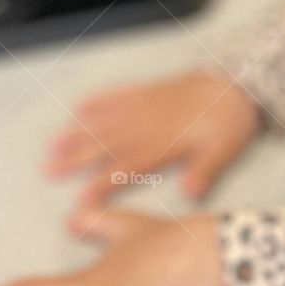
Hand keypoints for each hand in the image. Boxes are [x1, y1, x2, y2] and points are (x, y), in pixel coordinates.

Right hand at [45, 67, 262, 205]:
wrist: (236, 83)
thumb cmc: (230, 122)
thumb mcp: (225, 151)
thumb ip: (206, 171)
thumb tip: (192, 194)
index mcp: (164, 144)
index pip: (126, 169)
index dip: (102, 185)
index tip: (80, 202)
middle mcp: (147, 124)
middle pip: (105, 145)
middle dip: (75, 159)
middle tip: (48, 170)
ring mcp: (144, 106)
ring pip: (104, 121)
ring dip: (78, 132)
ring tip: (53, 144)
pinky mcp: (147, 92)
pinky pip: (116, 96)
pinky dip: (97, 102)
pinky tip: (79, 108)